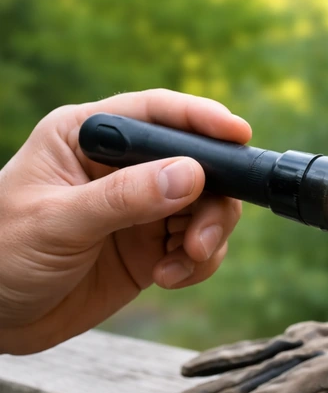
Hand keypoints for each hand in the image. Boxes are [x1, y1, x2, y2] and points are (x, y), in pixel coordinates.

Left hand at [0, 89, 251, 353]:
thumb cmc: (2, 254)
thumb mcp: (59, 222)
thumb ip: (125, 198)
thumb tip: (192, 174)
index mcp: (88, 138)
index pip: (155, 114)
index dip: (201, 120)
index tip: (238, 135)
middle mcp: (122, 168)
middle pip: (198, 166)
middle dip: (211, 204)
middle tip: (199, 242)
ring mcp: (141, 208)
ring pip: (207, 208)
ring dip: (206, 239)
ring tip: (180, 265)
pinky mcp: (152, 247)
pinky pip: (198, 247)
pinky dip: (197, 264)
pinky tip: (167, 279)